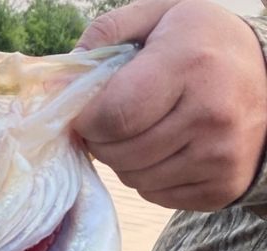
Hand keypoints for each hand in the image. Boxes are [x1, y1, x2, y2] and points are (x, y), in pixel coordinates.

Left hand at [73, 0, 266, 210]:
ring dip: (123, 161)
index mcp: (190, 64)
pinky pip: (157, 195)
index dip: (87, 121)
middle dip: (101, 142)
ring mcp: (221, 155)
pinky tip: (164, 151)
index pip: (114, 116)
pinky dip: (148, 178)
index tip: (86, 113)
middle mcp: (211, 114)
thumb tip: (64, 71)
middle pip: (119, 154)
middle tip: (111, 125)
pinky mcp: (223, 186)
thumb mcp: (162, 15)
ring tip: (141, 134)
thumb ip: (109, 31)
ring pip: (134, 179)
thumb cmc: (204, 45)